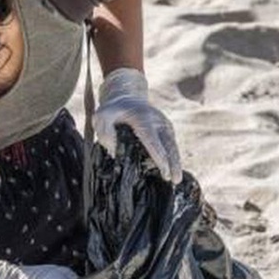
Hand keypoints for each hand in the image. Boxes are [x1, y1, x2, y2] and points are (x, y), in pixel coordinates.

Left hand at [93, 68, 182, 183]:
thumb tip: (113, 149)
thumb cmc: (113, 111)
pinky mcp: (167, 130)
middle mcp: (158, 122)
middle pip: (168, 145)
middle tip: (175, 180)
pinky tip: (172, 172)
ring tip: (176, 180)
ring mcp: (165, 125)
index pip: (152, 140)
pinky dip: (173, 158)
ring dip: (176, 163)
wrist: (127, 98)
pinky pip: (171, 146)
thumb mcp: (102, 115)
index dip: (158, 156)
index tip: (163, 170)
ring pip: (173, 146)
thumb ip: (104, 130)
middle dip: (172, 163)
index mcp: (143, 118)